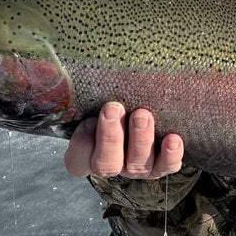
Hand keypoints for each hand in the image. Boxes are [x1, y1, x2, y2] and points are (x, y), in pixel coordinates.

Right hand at [64, 102, 183, 178]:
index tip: (88, 120)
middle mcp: (112, 164)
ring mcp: (137, 168)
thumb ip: (86, 91)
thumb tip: (62, 68)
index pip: (77, 161)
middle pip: (106, 164)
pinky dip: (170, 155)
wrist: (148, 105)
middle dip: (110, 136)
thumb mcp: (96, 96)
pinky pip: (166, 167)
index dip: (81, 145)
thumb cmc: (115, 99)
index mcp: (89, 154)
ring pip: (136, 164)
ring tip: (143, 115)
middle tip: (113, 109)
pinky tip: (173, 139)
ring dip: (140, 139)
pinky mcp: (161, 165)